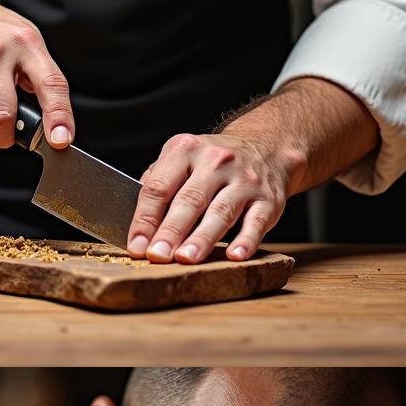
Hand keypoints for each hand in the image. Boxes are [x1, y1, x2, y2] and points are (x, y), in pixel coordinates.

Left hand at [127, 78, 381, 263]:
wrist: (267, 147)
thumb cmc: (211, 163)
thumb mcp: (181, 158)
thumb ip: (158, 184)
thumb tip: (138, 227)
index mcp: (186, 150)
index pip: (158, 188)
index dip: (144, 219)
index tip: (136, 246)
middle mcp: (216, 161)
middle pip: (188, 201)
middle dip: (170, 231)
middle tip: (157, 255)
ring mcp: (245, 180)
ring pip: (221, 212)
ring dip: (202, 238)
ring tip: (187, 259)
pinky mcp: (269, 199)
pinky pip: (257, 221)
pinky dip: (247, 240)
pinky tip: (235, 256)